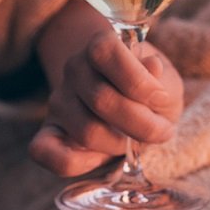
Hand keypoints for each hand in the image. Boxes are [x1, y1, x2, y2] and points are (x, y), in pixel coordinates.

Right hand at [30, 0, 183, 176]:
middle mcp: (74, 69)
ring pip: (86, 132)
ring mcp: (58, 101)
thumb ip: (159, 77)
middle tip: (160, 131)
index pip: (106, 52)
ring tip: (135, 141)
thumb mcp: (164, 79)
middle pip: (102, 100)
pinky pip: (45, 152)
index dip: (138, 80)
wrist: (127, 101)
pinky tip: (100, 159)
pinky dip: (73, 163)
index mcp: (101, 46)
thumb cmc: (149, 90)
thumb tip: (152, 67)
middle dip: (141, 124)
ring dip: (120, 144)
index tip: (161, 98)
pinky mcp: (49, 131)